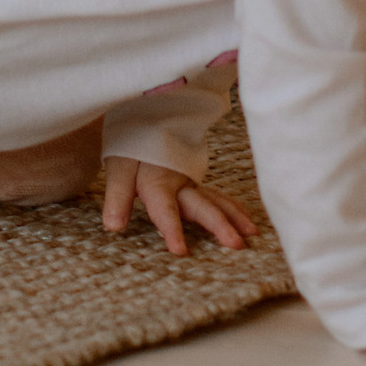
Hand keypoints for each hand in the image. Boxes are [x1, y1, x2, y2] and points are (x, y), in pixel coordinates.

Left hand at [100, 156, 257, 255]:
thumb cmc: (132, 145)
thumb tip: (114, 226)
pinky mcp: (197, 184)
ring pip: (217, 200)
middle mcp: (180, 184)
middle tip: (236, 244)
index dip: (172, 229)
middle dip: (219, 225)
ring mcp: (192, 184)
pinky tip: (247, 220)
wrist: (147, 115)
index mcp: (158, 181)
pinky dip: (234, 209)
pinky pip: (219, 197)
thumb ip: (118, 196)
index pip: (165, 209)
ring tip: (251, 234)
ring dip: (234, 217)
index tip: (180, 251)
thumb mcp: (119, 167)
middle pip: (202, 205)